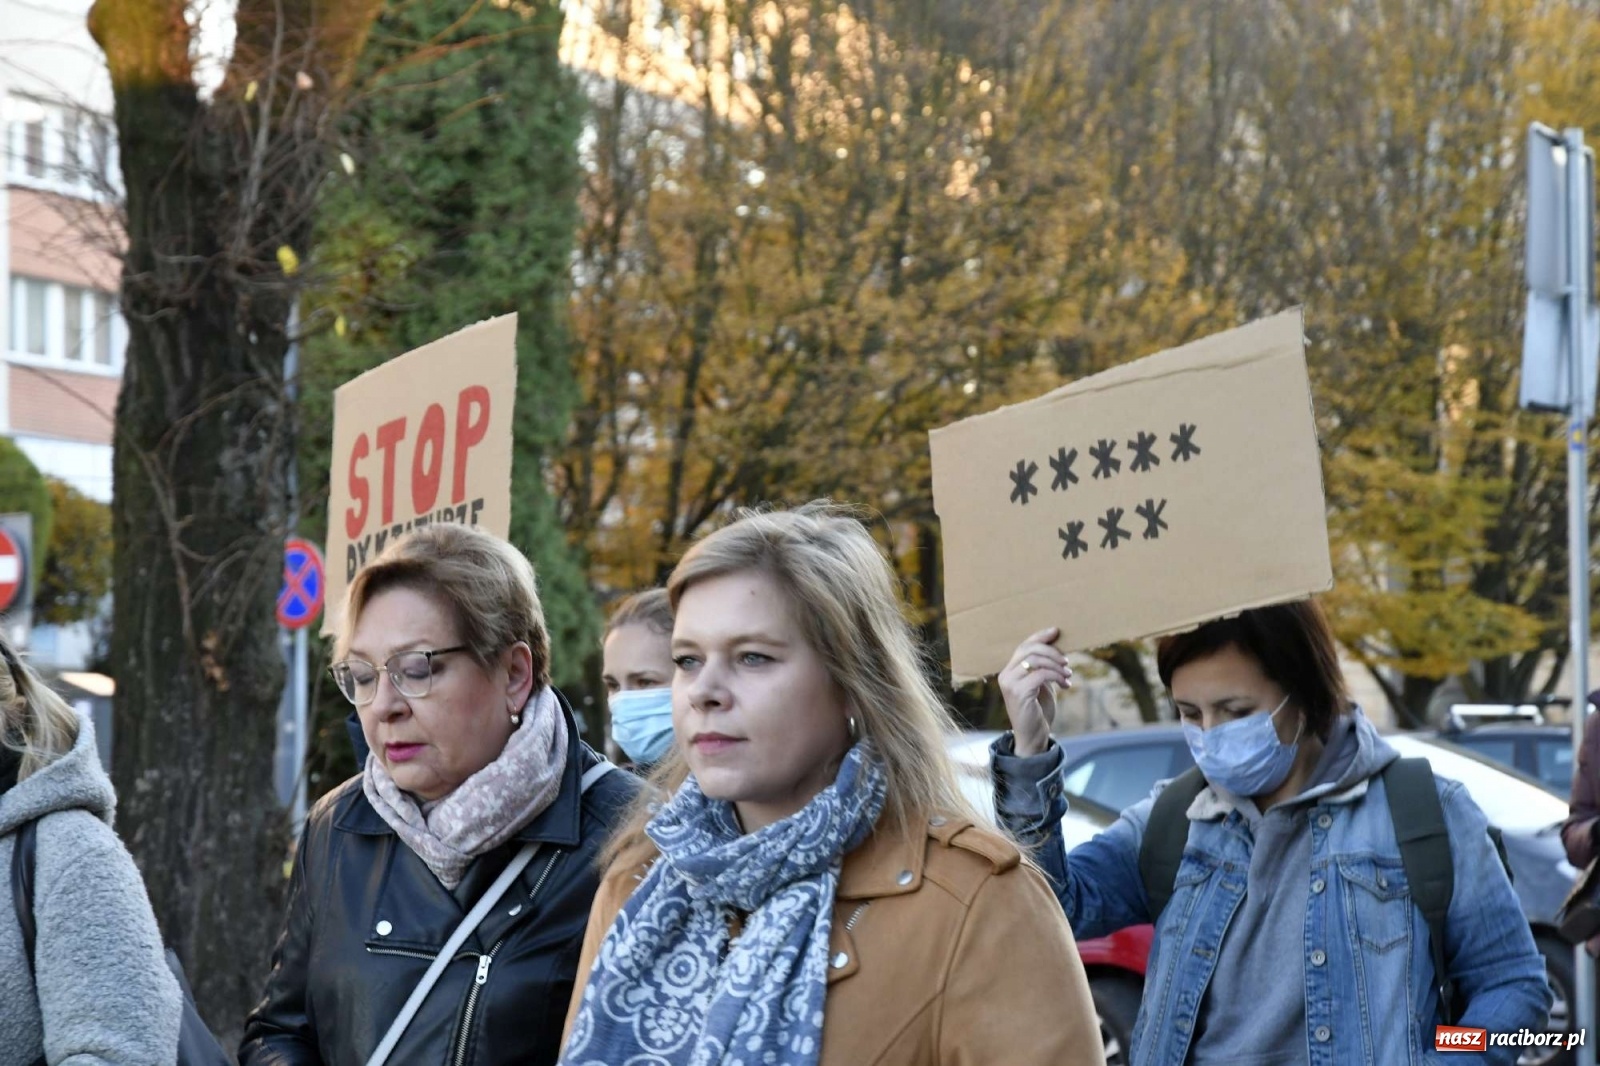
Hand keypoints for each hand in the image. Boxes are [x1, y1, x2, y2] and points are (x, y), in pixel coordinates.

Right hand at [998, 627, 1072, 756]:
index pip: (1023, 645)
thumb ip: (1043, 668)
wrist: (1034, 737)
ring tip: (1068, 675)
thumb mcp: (1042, 685)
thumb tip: (1056, 648)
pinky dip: (1057, 676)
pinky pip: (1041, 674)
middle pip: (1029, 649)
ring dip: (1057, 665)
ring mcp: (1010, 684)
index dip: (1040, 636)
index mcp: (1009, 671)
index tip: (1056, 631)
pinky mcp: (1019, 693)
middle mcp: (1006, 675)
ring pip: (1035, 660)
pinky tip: (1065, 684)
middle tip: (1067, 662)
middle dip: (1052, 652)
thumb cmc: (1038, 711)